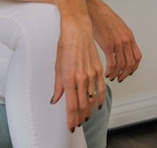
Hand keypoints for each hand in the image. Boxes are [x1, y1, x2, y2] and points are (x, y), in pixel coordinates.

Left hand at [50, 15, 105, 130]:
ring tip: (85, 117)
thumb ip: (57, 85)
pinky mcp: (99, 69)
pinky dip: (99, 99)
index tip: (71, 126)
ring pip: (92, 100)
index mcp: (68, 78)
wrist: (77, 30)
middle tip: (77, 123)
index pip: (72, 106)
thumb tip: (55, 99)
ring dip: (89, 111)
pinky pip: (101, 89)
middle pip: (83, 106)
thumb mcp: (58, 66)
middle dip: (80, 118)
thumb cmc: (66, 44)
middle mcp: (81, 78)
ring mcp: (91, 74)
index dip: (72, 119)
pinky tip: (97, 105)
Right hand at [85, 0, 141, 81]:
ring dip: (117, 74)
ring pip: (121, 65)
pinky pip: (112, 63)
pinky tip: (106, 72)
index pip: (137, 56)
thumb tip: (120, 47)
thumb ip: (121, 36)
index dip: (134, 67)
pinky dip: (110, 71)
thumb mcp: (117, 25)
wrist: (92, 7)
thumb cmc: (101, 15)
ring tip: (111, 76)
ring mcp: (117, 42)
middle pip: (131, 63)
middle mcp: (125, 39)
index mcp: (129, 35)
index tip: (129, 71)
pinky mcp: (107, 44)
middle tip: (120, 78)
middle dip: (125, 74)